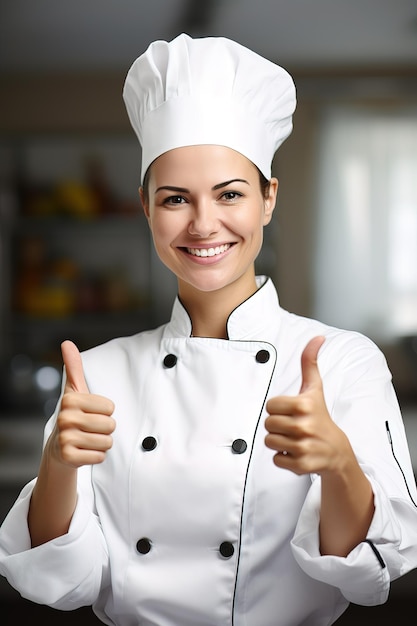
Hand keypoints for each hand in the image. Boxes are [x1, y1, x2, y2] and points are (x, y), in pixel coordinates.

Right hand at [50, 340, 115, 467]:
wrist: (59, 447)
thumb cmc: (74, 415)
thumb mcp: (75, 390)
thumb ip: (74, 366)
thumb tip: (67, 343)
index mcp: (70, 399)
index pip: (110, 407)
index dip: (105, 412)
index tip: (91, 413)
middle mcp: (65, 418)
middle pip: (111, 425)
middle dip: (105, 429)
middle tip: (90, 429)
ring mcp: (65, 438)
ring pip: (107, 442)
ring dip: (102, 443)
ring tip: (88, 440)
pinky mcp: (69, 457)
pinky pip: (99, 456)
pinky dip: (96, 456)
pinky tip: (85, 452)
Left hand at [265, 336, 349, 474]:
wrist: (336, 450)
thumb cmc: (320, 415)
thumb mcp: (315, 388)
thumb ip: (310, 362)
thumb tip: (318, 337)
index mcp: (304, 405)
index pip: (269, 406)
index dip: (278, 409)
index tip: (291, 411)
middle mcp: (304, 426)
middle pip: (268, 424)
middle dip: (278, 425)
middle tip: (293, 426)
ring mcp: (303, 446)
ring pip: (269, 442)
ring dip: (279, 441)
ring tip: (295, 438)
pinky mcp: (301, 465)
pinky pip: (275, 459)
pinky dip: (283, 457)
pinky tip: (296, 452)